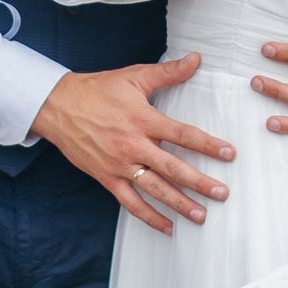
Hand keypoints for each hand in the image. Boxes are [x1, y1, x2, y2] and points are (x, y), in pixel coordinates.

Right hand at [31, 56, 235, 234]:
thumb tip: (196, 59)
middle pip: (172, 168)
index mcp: (143, 119)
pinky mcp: (107, 178)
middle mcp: (134, 145)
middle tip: (221, 193)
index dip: (207, 144)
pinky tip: (167, 228)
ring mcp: (120, 165)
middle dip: (199, 182)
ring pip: (154, 189)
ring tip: (200, 215)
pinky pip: (130, 203)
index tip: (228, 153)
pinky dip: (149, 217)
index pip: (183, 134)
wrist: (59, 106)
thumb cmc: (98, 90)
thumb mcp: (134, 77)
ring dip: (179, 204)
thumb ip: (167, 72)